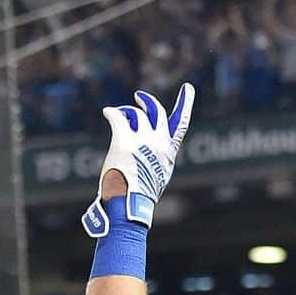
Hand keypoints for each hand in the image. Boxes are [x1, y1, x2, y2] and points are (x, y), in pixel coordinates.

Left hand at [83, 83, 195, 235]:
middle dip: (148, 102)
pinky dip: (112, 112)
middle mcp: (159, 144)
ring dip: (125, 113)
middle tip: (138, 97)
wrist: (129, 206)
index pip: (180, 124)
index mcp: (168, 154)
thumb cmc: (139, 197)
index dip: (184, 104)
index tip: (187, 88)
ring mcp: (142, 140)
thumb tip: (146, 155)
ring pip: (135, 114)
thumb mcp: (155, 178)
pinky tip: (108, 112)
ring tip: (118, 118)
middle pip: (157, 112)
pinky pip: (118, 117)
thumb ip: (155, 160)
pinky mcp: (124, 140)